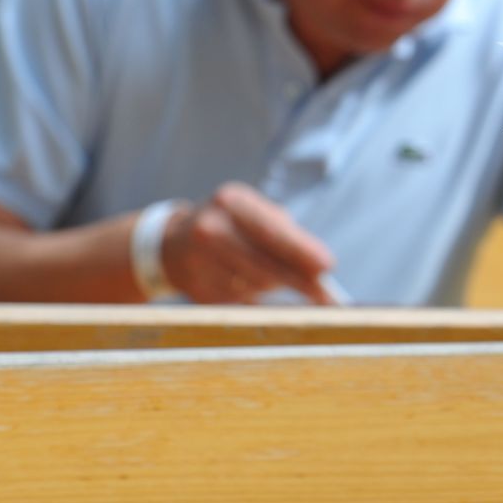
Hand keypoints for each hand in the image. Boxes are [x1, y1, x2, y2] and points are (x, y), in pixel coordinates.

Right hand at [161, 183, 339, 304]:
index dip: (301, 251)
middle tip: (327, 295)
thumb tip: (320, 269)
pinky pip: (241, 300)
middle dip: (300, 281)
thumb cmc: (233, 225)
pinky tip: (247, 283)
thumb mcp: (255, 215)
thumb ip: (288, 236)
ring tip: (276, 276)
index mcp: (231, 201)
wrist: (174, 244)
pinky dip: (254, 297)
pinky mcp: (196, 289)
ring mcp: (198, 261)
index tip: (328, 266)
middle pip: (264, 264)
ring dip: (276, 287)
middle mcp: (209, 228)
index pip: (271, 230)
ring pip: (256, 286)